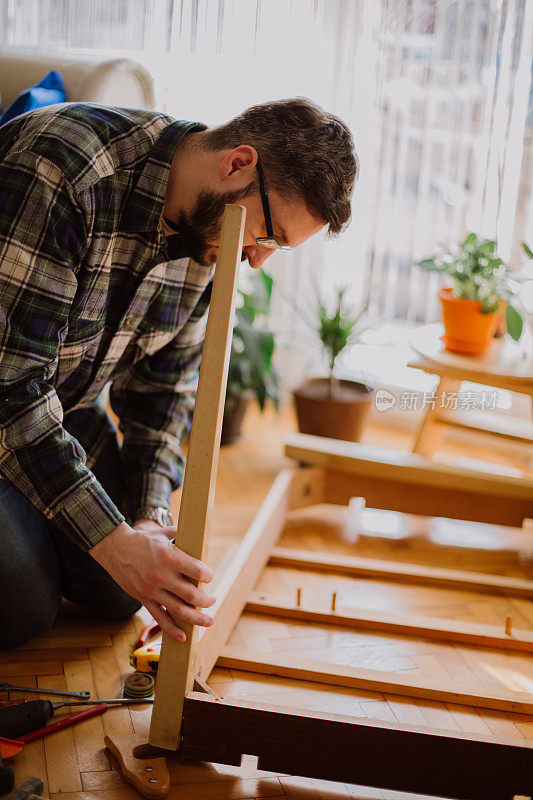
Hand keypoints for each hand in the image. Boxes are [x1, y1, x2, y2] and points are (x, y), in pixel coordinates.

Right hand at [89, 521, 215, 641]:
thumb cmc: (144, 540)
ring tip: (209, 621)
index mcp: (170, 557)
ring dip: (197, 618)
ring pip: (179, 610)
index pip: (197, 571)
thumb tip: (201, 540)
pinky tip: (183, 636)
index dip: (208, 576)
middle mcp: (162, 576)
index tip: (209, 577)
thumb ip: (184, 537)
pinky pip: (160, 618)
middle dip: (207, 600)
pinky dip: (172, 630)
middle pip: (192, 595)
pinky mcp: (144, 599)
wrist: (116, 549)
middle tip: (213, 599)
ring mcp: (152, 590)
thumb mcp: (165, 533)